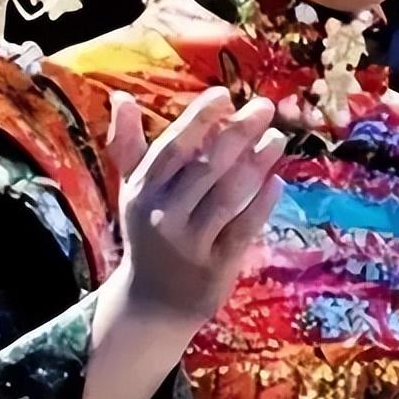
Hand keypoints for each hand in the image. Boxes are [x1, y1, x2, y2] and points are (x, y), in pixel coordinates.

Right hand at [105, 86, 285, 322]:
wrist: (151, 305)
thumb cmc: (147, 233)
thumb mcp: (132, 190)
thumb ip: (128, 144)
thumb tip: (121, 95)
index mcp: (143, 191)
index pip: (173, 148)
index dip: (199, 119)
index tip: (224, 94)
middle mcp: (163, 215)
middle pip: (206, 167)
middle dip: (238, 133)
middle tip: (265, 107)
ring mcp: (190, 243)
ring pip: (228, 195)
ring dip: (256, 164)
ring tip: (278, 138)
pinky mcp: (215, 267)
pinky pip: (243, 228)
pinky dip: (262, 203)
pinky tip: (277, 181)